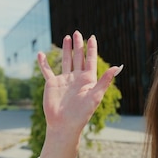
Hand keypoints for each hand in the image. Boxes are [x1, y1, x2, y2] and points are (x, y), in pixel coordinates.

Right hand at [36, 31, 122, 157]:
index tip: (92, 37)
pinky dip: (43, 63)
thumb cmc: (82, 113)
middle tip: (78, 33)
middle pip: (78, 57)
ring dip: (66, 49)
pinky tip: (41, 54)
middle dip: (79, 45)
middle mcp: (77, 78)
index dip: (91, 49)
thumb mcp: (95, 96)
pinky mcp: (52, 84)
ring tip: (67, 38)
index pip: (91, 60)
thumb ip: (105, 81)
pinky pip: (47, 71)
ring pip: (66, 61)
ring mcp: (64, 80)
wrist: (64, 125)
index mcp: (88, 80)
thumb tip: (117, 67)